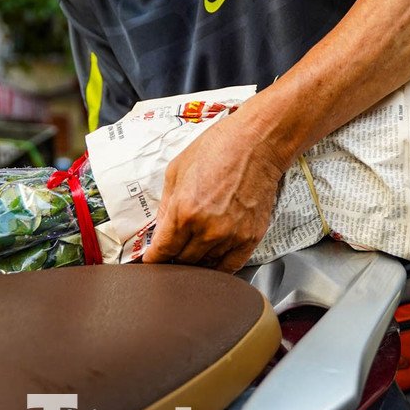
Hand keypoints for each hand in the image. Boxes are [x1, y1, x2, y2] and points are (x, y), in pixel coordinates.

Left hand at [142, 115, 286, 273]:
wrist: (256, 143)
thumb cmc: (218, 148)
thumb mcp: (176, 171)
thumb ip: (165, 206)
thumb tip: (160, 231)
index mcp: (184, 212)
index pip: (162, 251)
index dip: (154, 258)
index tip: (152, 259)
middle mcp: (207, 229)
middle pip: (183, 261)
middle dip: (174, 256)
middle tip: (174, 247)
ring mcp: (231, 236)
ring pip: (206, 265)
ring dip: (197, 259)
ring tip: (196, 243)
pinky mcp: (251, 238)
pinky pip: (230, 266)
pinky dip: (219, 266)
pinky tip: (213, 255)